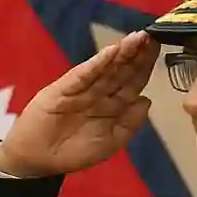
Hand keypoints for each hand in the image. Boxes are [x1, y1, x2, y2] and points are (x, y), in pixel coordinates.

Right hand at [0, 31, 157, 177]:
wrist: (36, 160)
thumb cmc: (72, 154)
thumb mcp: (109, 144)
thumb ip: (129, 124)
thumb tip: (146, 100)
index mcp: (112, 106)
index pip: (132, 82)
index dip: (145, 67)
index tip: (160, 48)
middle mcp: (99, 93)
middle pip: (122, 70)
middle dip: (137, 54)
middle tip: (152, 36)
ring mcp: (82, 89)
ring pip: (106, 69)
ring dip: (121, 53)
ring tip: (137, 38)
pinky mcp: (64, 88)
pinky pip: (84, 75)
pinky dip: (97, 64)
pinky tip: (111, 52)